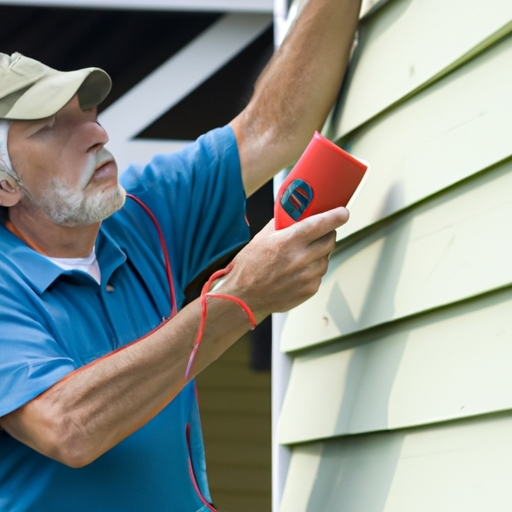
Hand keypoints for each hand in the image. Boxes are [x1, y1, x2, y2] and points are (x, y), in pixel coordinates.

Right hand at [220, 206, 348, 320]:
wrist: (244, 298)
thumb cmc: (249, 268)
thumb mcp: (260, 238)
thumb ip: (280, 224)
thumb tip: (294, 214)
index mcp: (289, 241)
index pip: (321, 224)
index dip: (336, 216)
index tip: (343, 213)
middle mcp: (301, 258)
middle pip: (330, 240)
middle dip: (327, 233)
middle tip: (319, 233)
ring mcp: (307, 276)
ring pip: (326, 258)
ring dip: (320, 253)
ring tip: (302, 255)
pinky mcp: (310, 289)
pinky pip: (320, 274)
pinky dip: (313, 269)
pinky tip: (298, 270)